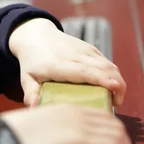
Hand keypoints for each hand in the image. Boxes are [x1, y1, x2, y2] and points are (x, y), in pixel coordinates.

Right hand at [0, 104, 131, 143]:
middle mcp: (75, 114)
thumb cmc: (7, 143)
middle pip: (113, 125)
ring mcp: (80, 127)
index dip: (109, 133)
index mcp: (63, 109)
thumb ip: (43, 141)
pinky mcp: (82, 143)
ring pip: (118, 137)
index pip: (99, 116)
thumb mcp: (32, 133)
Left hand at [9, 18, 125, 107]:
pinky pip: (107, 62)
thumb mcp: (26, 78)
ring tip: (115, 99)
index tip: (115, 88)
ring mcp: (85, 51)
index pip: (85, 71)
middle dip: (117, 85)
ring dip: (117, 80)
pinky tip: (112, 88)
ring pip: (109, 64)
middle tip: (116, 104)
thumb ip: (30, 93)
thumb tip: (33, 108)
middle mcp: (76, 56)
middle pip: (104, 68)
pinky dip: (114, 74)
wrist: (36, 35)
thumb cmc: (32, 59)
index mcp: (60, 65)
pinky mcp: (90, 49)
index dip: (102, 79)